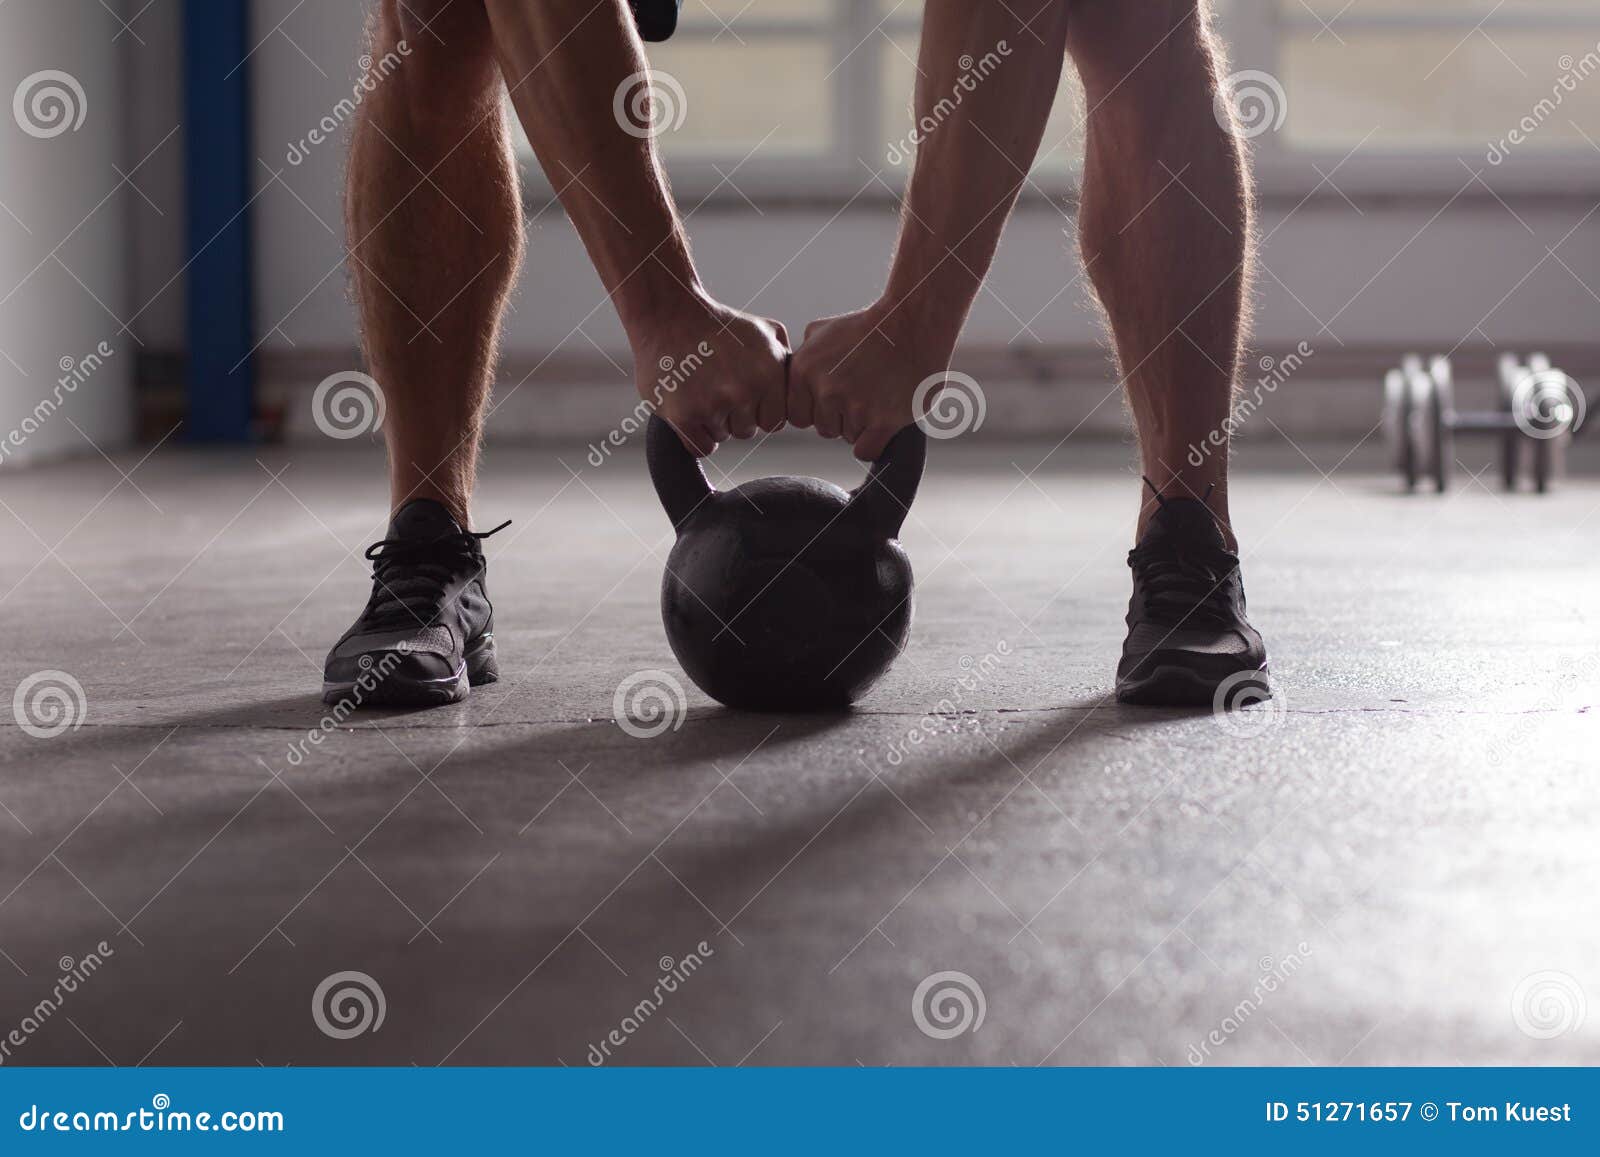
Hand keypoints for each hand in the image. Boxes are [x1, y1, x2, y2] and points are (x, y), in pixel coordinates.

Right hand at [632, 289, 788, 456]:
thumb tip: (801, 388)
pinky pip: (700, 447)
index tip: (741, 390)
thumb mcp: (763, 331)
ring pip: (722, 437)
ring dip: (711, 421)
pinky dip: (694, 434)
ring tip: (699, 389)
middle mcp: (744, 392)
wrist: (667, 312)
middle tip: (714, 386)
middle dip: (733, 415)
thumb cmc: (716, 323)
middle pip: (747, 431)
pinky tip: (688, 408)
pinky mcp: (683, 416)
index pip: (774, 421)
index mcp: (768, 374)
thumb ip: (786, 362)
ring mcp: (713, 405)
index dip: (757, 409)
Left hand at [789, 301, 954, 460]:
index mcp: (804, 370)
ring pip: (848, 437)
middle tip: (864, 394)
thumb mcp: (824, 330)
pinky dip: (874, 443)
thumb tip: (795, 371)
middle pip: (825, 429)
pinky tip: (883, 424)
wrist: (913, 324)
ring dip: (862, 426)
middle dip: (842, 418)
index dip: (818, 411)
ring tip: (879, 397)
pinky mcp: (882, 422)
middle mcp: (825, 390)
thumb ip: (804, 354)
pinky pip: (866, 451)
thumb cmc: (870, 327)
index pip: (799, 417)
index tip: (836, 399)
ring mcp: (854, 407)